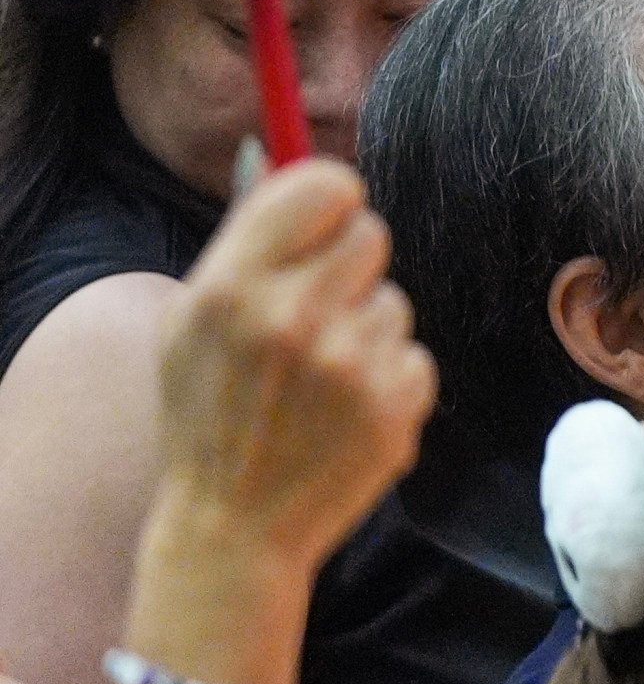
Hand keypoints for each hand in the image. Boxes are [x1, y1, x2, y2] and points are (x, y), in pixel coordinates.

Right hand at [148, 161, 433, 579]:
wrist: (234, 527)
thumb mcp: (190, 323)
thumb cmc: (208, 412)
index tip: (328, 218)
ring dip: (365, 329)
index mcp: (230, 288)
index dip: (332, 199)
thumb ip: (243, 244)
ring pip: (394, 300)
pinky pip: (412, 353)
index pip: (322, 184)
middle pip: (372, 233)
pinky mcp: (396, 403)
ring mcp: (350, 364)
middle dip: (352, 263)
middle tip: (319, 306)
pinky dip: (387, 377)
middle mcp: (292, 318)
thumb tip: (280, 157)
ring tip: (317, 380)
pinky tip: (343, 412)